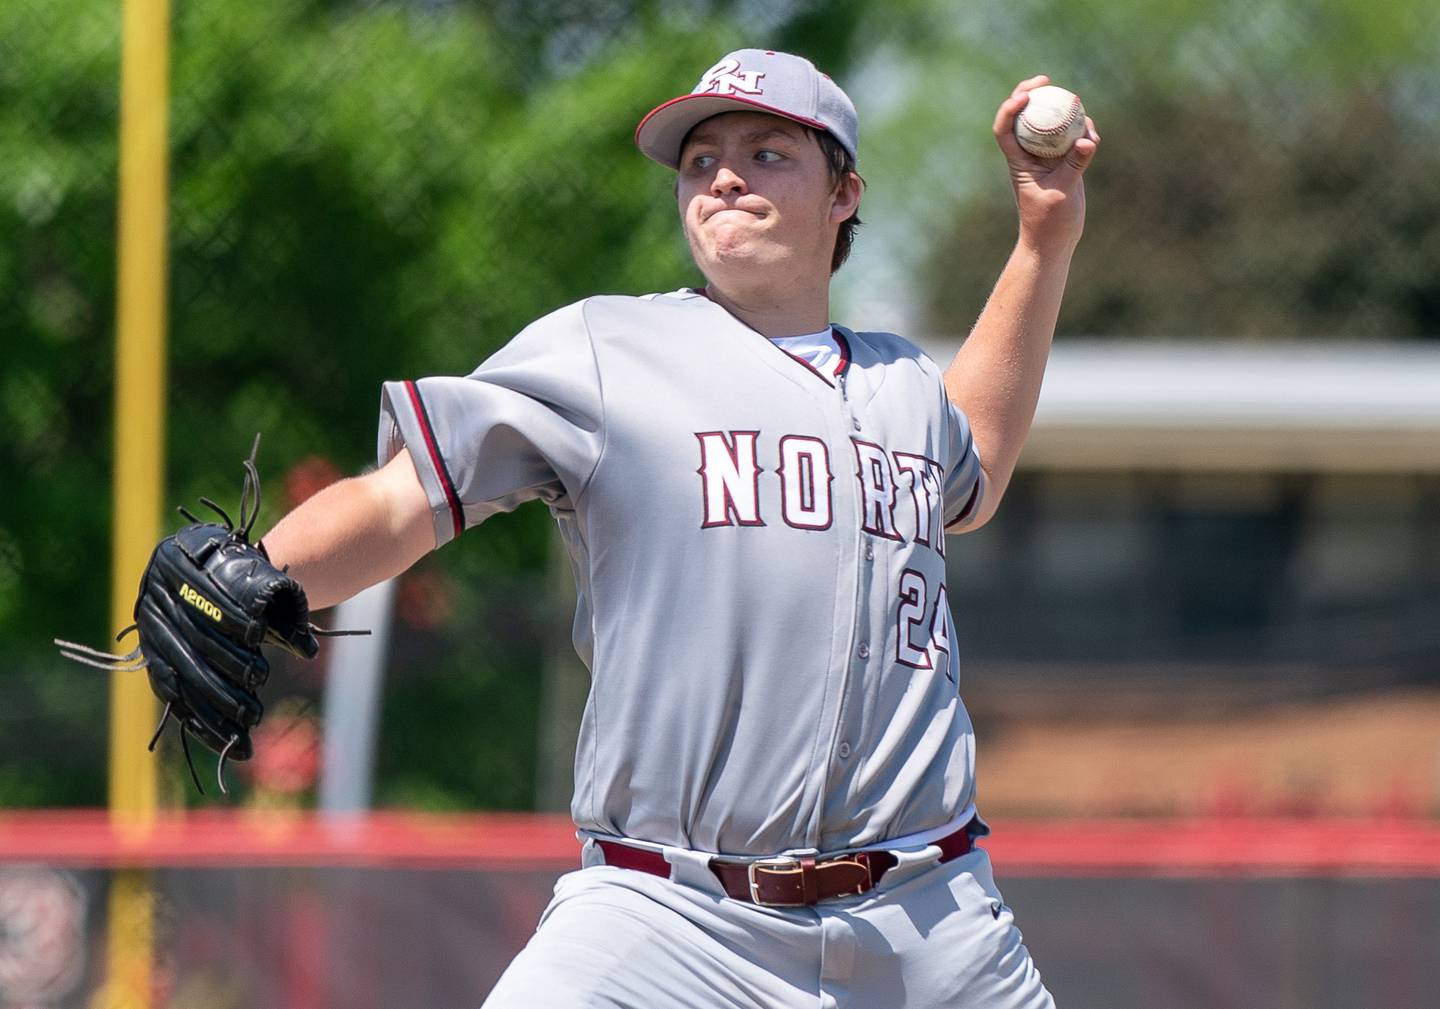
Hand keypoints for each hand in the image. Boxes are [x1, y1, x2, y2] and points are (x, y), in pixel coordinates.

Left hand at [993, 75, 1099, 253]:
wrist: (1054, 240)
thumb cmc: (1049, 222)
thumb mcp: (1062, 193)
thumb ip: (1075, 166)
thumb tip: (1087, 141)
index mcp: (1018, 161)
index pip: (1005, 129)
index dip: (1009, 108)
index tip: (1025, 96)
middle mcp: (1030, 155)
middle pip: (1025, 117)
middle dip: (1033, 94)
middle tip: (1047, 80)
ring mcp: (1047, 157)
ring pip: (1052, 124)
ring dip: (1064, 113)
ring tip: (1081, 110)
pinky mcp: (1064, 162)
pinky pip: (1072, 138)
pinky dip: (1082, 133)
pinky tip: (1094, 137)